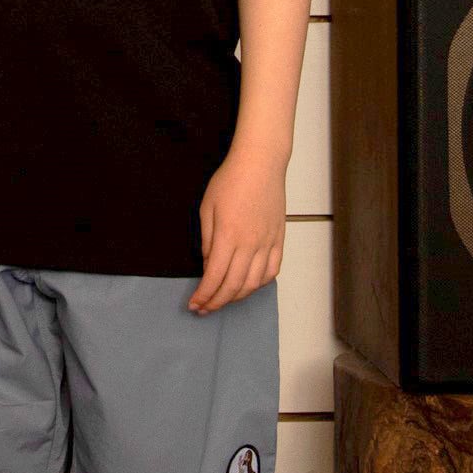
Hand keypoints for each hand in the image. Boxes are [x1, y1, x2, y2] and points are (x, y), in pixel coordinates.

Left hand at [191, 146, 285, 313]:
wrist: (260, 164)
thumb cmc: (230, 180)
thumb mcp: (206, 208)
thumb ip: (206, 240)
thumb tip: (207, 265)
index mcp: (228, 236)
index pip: (214, 277)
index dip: (204, 295)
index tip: (194, 304)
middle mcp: (250, 244)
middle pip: (233, 286)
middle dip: (216, 302)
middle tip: (204, 308)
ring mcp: (267, 243)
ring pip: (253, 283)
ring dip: (236, 297)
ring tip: (222, 300)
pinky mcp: (279, 240)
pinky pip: (272, 271)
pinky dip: (259, 284)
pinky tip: (247, 286)